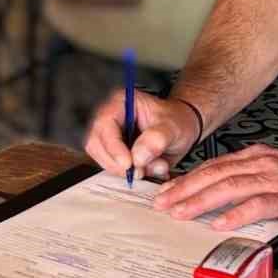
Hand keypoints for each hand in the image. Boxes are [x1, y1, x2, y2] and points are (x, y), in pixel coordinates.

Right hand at [85, 89, 200, 182]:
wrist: (182, 129)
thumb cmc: (177, 121)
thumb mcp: (173, 127)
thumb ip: (156, 140)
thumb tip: (137, 158)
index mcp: (121, 102)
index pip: (105, 124)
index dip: (113, 147)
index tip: (128, 164)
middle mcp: (110, 117)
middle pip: (95, 143)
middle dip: (116, 163)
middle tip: (139, 172)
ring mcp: (110, 135)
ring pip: (102, 158)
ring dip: (124, 171)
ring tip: (151, 168)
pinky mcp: (114, 151)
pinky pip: (112, 167)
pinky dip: (128, 175)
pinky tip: (147, 170)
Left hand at [153, 144, 277, 231]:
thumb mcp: (269, 171)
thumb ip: (243, 178)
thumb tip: (212, 191)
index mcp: (255, 156)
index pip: (213, 165)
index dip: (188, 178)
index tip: (167, 189)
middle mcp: (261, 163)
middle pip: (216, 174)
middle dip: (186, 188)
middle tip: (164, 201)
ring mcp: (275, 178)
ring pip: (231, 186)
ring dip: (202, 200)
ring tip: (183, 211)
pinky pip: (259, 205)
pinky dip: (237, 213)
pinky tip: (221, 223)